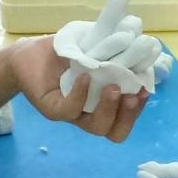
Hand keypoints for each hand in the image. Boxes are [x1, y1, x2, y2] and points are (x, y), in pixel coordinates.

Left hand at [6, 36, 147, 141]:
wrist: (32, 52)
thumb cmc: (69, 50)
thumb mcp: (98, 45)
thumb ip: (120, 49)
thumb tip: (146, 45)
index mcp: (105, 102)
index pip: (126, 119)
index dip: (138, 110)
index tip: (144, 90)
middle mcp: (91, 112)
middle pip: (116, 131)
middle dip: (129, 115)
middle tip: (132, 95)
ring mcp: (73, 114)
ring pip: (97, 127)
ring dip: (109, 109)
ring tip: (112, 88)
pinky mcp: (53, 109)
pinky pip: (70, 111)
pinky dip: (80, 95)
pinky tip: (84, 77)